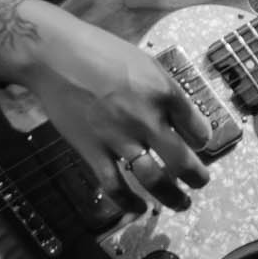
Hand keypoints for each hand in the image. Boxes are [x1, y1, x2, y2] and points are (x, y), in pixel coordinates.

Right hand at [18, 20, 212, 213]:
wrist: (55, 55)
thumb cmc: (100, 50)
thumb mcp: (144, 62)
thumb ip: (163, 90)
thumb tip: (179, 116)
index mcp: (163, 92)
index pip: (197, 128)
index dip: (202, 140)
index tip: (198, 144)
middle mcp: (147, 118)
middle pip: (182, 161)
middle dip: (197, 177)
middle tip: (200, 182)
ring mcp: (119, 138)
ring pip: (154, 180)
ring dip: (172, 197)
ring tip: (181, 203)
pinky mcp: (93, 151)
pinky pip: (115, 186)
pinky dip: (129, 202)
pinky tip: (138, 207)